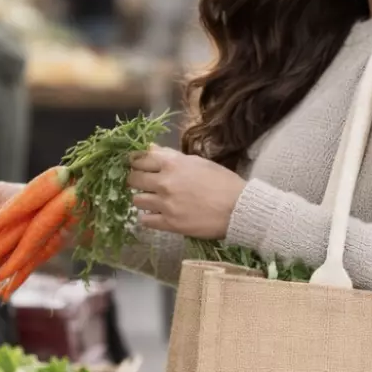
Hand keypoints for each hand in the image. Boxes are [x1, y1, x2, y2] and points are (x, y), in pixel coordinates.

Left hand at [128, 146, 245, 238]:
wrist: (238, 208)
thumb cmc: (223, 182)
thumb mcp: (198, 162)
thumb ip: (171, 156)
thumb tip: (150, 148)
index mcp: (172, 164)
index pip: (140, 159)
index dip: (135, 162)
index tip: (136, 166)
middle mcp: (164, 182)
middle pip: (133, 179)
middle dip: (135, 180)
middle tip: (143, 184)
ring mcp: (165, 204)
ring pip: (136, 200)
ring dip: (142, 199)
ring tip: (152, 201)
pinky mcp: (169, 224)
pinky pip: (145, 221)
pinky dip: (148, 218)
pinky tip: (157, 216)